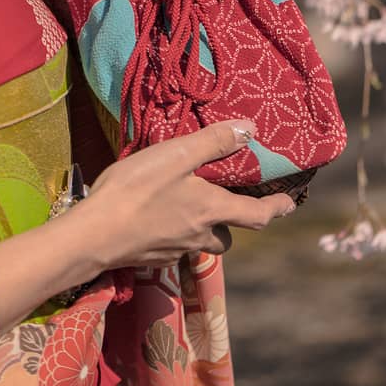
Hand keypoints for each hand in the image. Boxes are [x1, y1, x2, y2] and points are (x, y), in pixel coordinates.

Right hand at [73, 119, 295, 270]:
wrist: (96, 234)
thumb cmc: (136, 190)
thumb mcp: (176, 156)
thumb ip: (212, 142)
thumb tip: (251, 130)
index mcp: (211, 210)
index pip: (256, 215)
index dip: (276, 209)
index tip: (289, 204)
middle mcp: (200, 234)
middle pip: (227, 235)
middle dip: (230, 221)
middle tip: (223, 201)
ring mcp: (176, 249)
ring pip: (202, 241)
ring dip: (204, 228)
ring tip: (188, 206)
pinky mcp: (154, 256)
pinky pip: (176, 245)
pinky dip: (175, 231)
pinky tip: (156, 215)